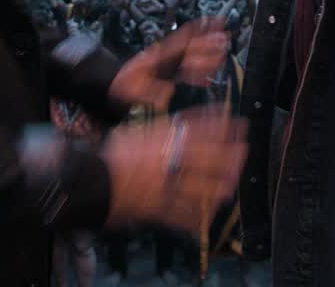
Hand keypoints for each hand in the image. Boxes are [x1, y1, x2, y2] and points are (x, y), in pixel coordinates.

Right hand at [100, 106, 246, 232]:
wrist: (91, 181)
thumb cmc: (114, 155)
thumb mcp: (140, 131)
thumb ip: (169, 127)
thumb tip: (193, 119)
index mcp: (162, 144)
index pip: (202, 133)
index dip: (225, 130)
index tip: (241, 126)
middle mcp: (168, 165)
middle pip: (209, 161)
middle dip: (231, 157)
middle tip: (244, 152)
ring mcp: (166, 190)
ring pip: (202, 190)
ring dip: (221, 186)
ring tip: (232, 183)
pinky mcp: (159, 211)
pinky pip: (185, 216)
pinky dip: (200, 216)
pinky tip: (210, 213)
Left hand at [110, 18, 229, 110]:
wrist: (114, 83)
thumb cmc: (123, 84)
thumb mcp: (134, 89)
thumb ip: (151, 91)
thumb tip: (167, 93)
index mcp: (159, 57)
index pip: (183, 46)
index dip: (198, 38)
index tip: (211, 32)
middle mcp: (165, 56)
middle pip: (190, 47)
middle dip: (208, 42)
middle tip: (225, 37)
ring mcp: (167, 62)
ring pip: (190, 53)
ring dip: (206, 50)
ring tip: (222, 44)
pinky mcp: (167, 70)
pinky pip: (186, 66)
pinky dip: (198, 69)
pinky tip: (207, 76)